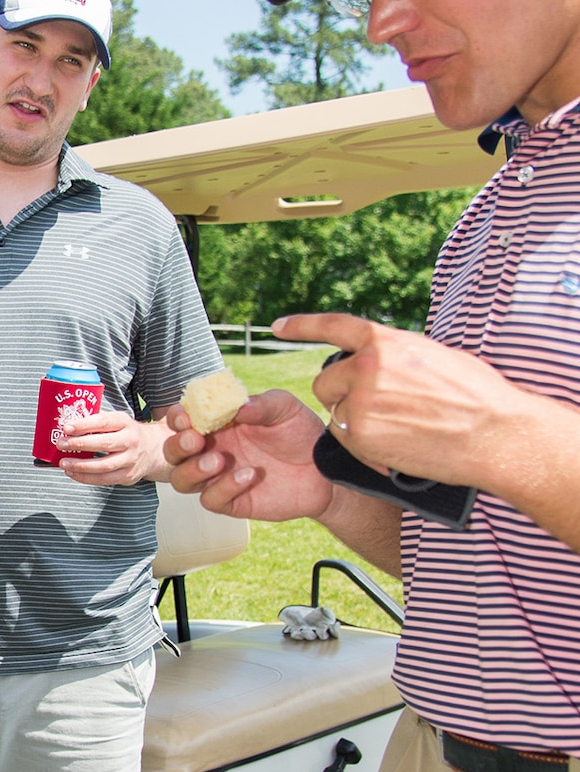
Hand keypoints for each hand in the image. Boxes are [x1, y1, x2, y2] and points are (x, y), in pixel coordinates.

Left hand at [58, 412, 162, 486]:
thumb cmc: (128, 433)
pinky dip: (86, 478)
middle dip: (79, 445)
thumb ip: (98, 422)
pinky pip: (104, 480)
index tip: (67, 428)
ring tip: (64, 462)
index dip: (84, 425)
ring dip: (80, 465)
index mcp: (125, 423)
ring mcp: (130, 460)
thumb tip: (69, 427)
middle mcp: (130, 441)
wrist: (155, 449)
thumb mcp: (118, 421)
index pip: (103, 423)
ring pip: (103, 466)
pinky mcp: (127, 476)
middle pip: (103, 444)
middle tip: (61, 444)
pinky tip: (73, 473)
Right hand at [163, 388, 333, 520]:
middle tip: (196, 440)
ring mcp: (219, 478)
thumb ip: (261, 404)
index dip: (176, 418)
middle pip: (173, 453)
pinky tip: (248, 475)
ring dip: (193, 470)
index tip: (184, 416)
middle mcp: (212, 450)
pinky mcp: (232, 501)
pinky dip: (223, 488)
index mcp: (218, 424)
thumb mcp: (285, 409)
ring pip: (181, 480)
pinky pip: (211, 500)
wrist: (324, 469)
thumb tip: (237, 406)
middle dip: (177, 446)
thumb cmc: (301, 434)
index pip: (183, 421)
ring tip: (219, 461)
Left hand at [278, 312, 534, 489]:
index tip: (277, 327)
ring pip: (335, 414)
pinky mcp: (362, 436)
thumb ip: (397, 356)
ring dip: (355, 422)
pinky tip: (396, 444)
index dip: (302, 325)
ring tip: (398, 427)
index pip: (333, 326)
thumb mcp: (434, 357)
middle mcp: (367, 367)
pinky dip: (364, 446)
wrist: (494, 432)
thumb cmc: (477, 395)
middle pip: (326, 383)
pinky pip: (346, 441)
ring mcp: (361, 402)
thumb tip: (380, 359)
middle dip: (341, 396)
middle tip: (377, 409)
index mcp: (386, 341)